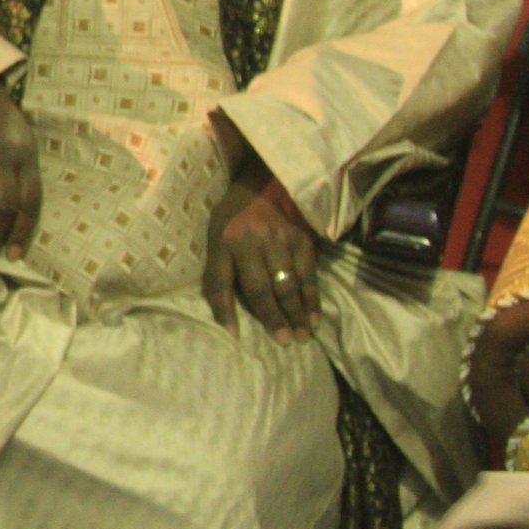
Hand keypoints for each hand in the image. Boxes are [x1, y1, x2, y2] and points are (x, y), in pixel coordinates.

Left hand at [202, 126, 320, 343]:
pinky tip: (315, 316)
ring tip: (303, 334)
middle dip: (276, 317)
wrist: (258, 187)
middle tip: (286, 340)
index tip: (237, 336)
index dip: (228, 310)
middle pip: (264, 287)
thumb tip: (229, 326)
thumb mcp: (214, 246)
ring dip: (298, 312)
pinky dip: (312, 296)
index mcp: (226, 243)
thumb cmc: (230, 224)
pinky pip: (309, 273)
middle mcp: (254, 241)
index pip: (224, 283)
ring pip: (290, 283)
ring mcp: (281, 239)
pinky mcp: (301, 238)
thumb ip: (218, 281)